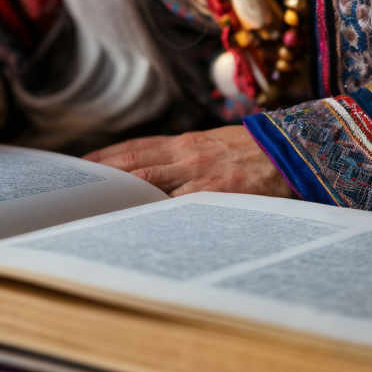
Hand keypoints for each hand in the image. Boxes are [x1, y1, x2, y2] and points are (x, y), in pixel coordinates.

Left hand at [86, 123, 295, 198]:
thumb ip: (190, 157)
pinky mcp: (216, 196)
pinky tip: (135, 229)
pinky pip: (177, 210)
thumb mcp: (219, 145)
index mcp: (188, 143)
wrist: (298, 151)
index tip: (81, 166)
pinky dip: (154, 218)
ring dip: (121, 199)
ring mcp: (201, 178)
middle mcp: (189, 156)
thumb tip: (158, 170)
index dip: (107, 157)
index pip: (137, 148)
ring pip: (150, 188)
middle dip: (103, 179)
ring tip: (92, 211)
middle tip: (74, 190)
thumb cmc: (258, 152)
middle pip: (134, 167)